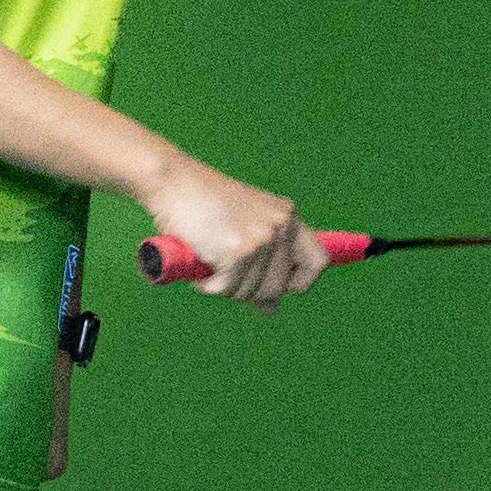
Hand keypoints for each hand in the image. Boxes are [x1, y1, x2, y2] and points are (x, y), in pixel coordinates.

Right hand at [141, 161, 323, 305]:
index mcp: (287, 216)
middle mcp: (280, 227)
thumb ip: (263, 264)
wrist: (173, 181)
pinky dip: (207, 286)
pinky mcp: (238, 253)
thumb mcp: (242, 228)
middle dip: (249, 291)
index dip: (300, 282)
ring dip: (224, 288)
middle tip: (226, 276)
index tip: (280, 289)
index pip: (317, 261)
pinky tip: (199, 267)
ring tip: (208, 263)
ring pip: (249, 292)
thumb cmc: (203, 204)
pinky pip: (225, 290)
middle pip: (277, 287)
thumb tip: (272, 309)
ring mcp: (260, 240)